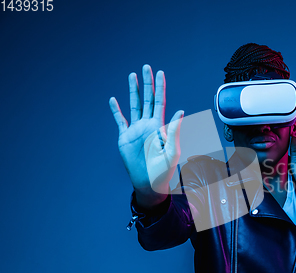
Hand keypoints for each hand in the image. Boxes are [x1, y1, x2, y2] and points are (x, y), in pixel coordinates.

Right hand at [109, 64, 183, 208]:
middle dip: (147, 83)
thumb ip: (174, 130)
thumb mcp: (172, 149)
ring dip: (133, 91)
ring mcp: (136, 129)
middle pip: (147, 98)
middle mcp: (148, 124)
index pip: (160, 101)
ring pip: (134, 105)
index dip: (160, 87)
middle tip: (146, 67)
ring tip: (132, 75)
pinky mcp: (125, 137)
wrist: (149, 181)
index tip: (160, 73)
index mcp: (159, 125)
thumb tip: (181, 110)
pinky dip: (116, 110)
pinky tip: (113, 100)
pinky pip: (120, 120)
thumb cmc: (164, 168)